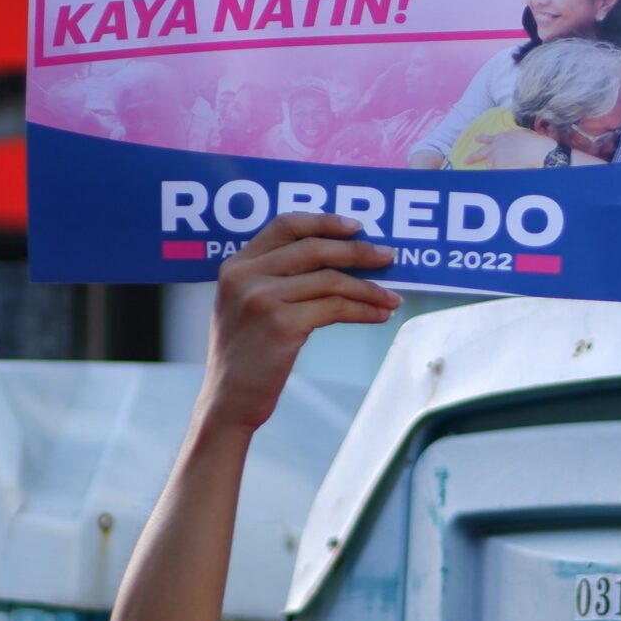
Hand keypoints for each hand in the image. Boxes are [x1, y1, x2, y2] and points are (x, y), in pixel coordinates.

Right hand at [198, 214, 398, 434]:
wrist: (228, 399)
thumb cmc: (247, 355)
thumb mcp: (246, 305)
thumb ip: (275, 278)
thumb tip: (338, 261)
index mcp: (236, 265)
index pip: (285, 225)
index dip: (324, 221)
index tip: (357, 226)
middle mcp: (245, 275)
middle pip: (314, 249)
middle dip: (358, 251)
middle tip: (389, 256)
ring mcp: (262, 299)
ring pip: (331, 281)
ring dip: (369, 289)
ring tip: (392, 297)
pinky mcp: (282, 324)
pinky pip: (335, 308)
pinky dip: (363, 310)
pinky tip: (379, 315)